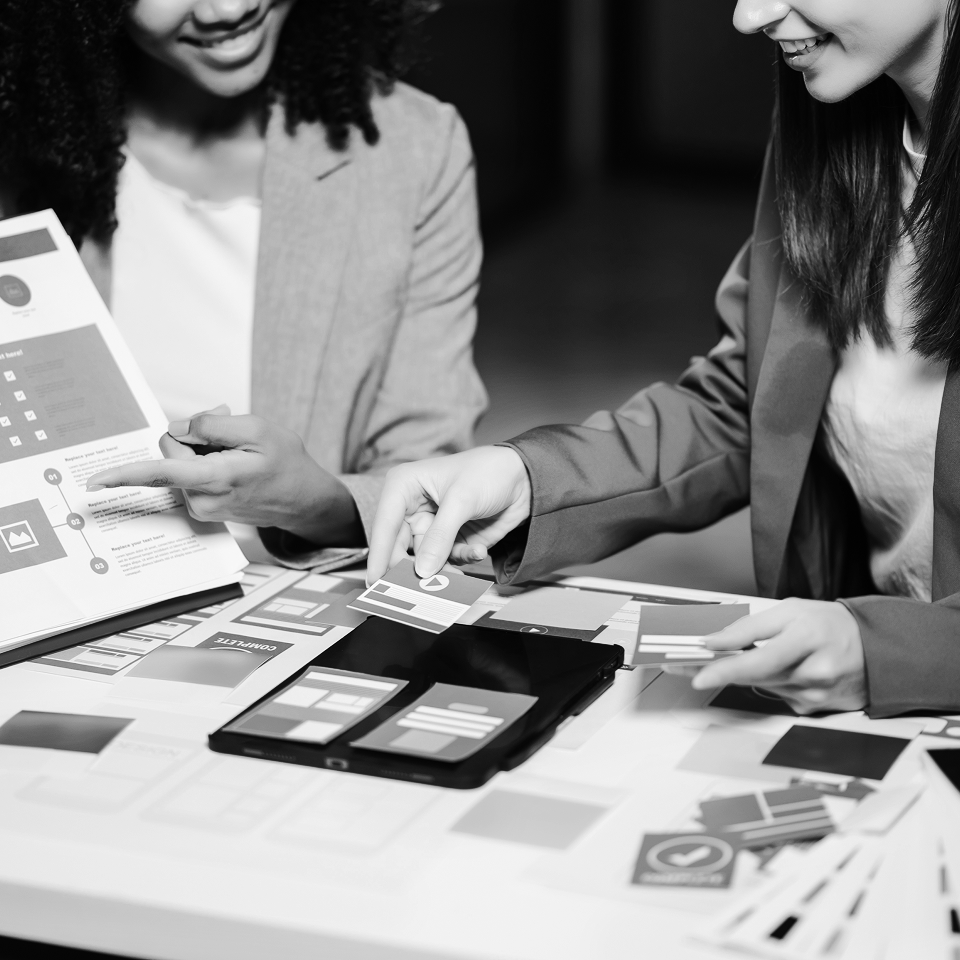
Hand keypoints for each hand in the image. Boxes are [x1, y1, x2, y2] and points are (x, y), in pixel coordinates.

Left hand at [85, 407, 362, 544]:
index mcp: (216, 478)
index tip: (95, 482)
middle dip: (193, 436)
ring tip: (240, 456)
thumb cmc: (286, 462)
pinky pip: (190, 476)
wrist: (304, 499)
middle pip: (171, 454)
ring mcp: (203, 508)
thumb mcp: (257, 429)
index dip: (125, 474)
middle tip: (232, 434)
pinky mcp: (205, 509)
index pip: (161, 473)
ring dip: (203, 451)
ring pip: (181, 464)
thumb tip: (177, 427)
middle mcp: (203, 499)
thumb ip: (212, 424)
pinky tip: (234, 467)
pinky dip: (206, 464)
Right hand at [366, 446, 531, 583]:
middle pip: (400, 548)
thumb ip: (440, 537)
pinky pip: (448, 560)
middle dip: (413, 568)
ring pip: (424, 560)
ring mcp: (432, 526)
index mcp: (404, 487)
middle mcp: (412, 508)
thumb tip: (422, 570)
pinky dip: (463, 559)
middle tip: (422, 586)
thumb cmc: (489, 471)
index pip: (384, 525)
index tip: (375, 581)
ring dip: (442, 569)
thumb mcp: (462, 501)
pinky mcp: (450, 540)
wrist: (524, 478)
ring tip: (457, 575)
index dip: (379, 555)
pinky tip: (478, 550)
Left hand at [691, 599, 866, 713]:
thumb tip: (715, 640)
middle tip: (686, 664)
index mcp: (807, 639)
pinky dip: (768, 682)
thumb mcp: (791, 611)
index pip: (759, 661)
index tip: (700, 676)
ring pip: (762, 686)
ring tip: (735, 658)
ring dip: (743, 674)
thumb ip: (750, 627)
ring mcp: (815, 695)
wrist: (876, 650)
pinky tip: (777, 668)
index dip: (726, 670)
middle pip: (754, 677)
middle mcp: (813, 673)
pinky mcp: (812, 709)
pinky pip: (777, 694)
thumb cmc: (831, 625)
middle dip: (718, 670)